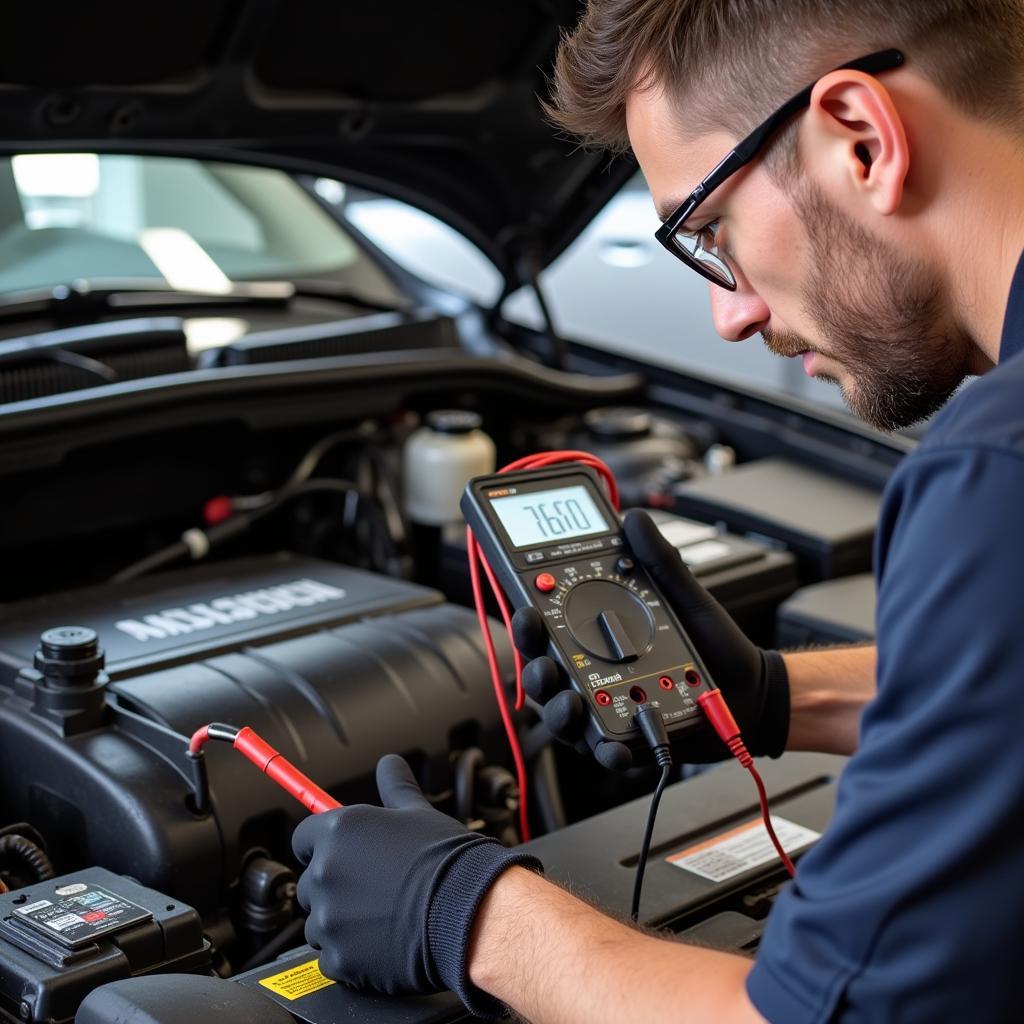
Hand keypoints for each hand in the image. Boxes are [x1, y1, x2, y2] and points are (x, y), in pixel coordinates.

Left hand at [292, 754, 540, 1015]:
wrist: (469, 912)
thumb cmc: (446, 861)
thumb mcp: (419, 812)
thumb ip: (395, 786)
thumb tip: (390, 764)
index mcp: (340, 831)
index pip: (304, 836)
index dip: (323, 845)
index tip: (343, 854)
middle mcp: (326, 871)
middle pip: (311, 881)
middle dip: (336, 885)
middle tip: (374, 888)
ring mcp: (329, 917)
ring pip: (319, 921)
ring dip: (341, 921)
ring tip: (381, 916)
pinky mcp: (339, 957)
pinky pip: (332, 956)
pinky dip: (351, 953)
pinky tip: (381, 941)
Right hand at [513, 509, 789, 769]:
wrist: (751, 690)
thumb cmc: (713, 645)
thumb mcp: (684, 597)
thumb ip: (658, 559)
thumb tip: (636, 518)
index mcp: (594, 636)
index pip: (547, 630)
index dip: (528, 624)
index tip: (527, 612)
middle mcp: (591, 673)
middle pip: (544, 674)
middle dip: (535, 670)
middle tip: (544, 663)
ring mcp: (605, 708)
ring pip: (563, 716)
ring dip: (559, 713)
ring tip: (572, 704)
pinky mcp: (626, 739)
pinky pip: (604, 750)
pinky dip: (605, 752)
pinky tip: (613, 748)